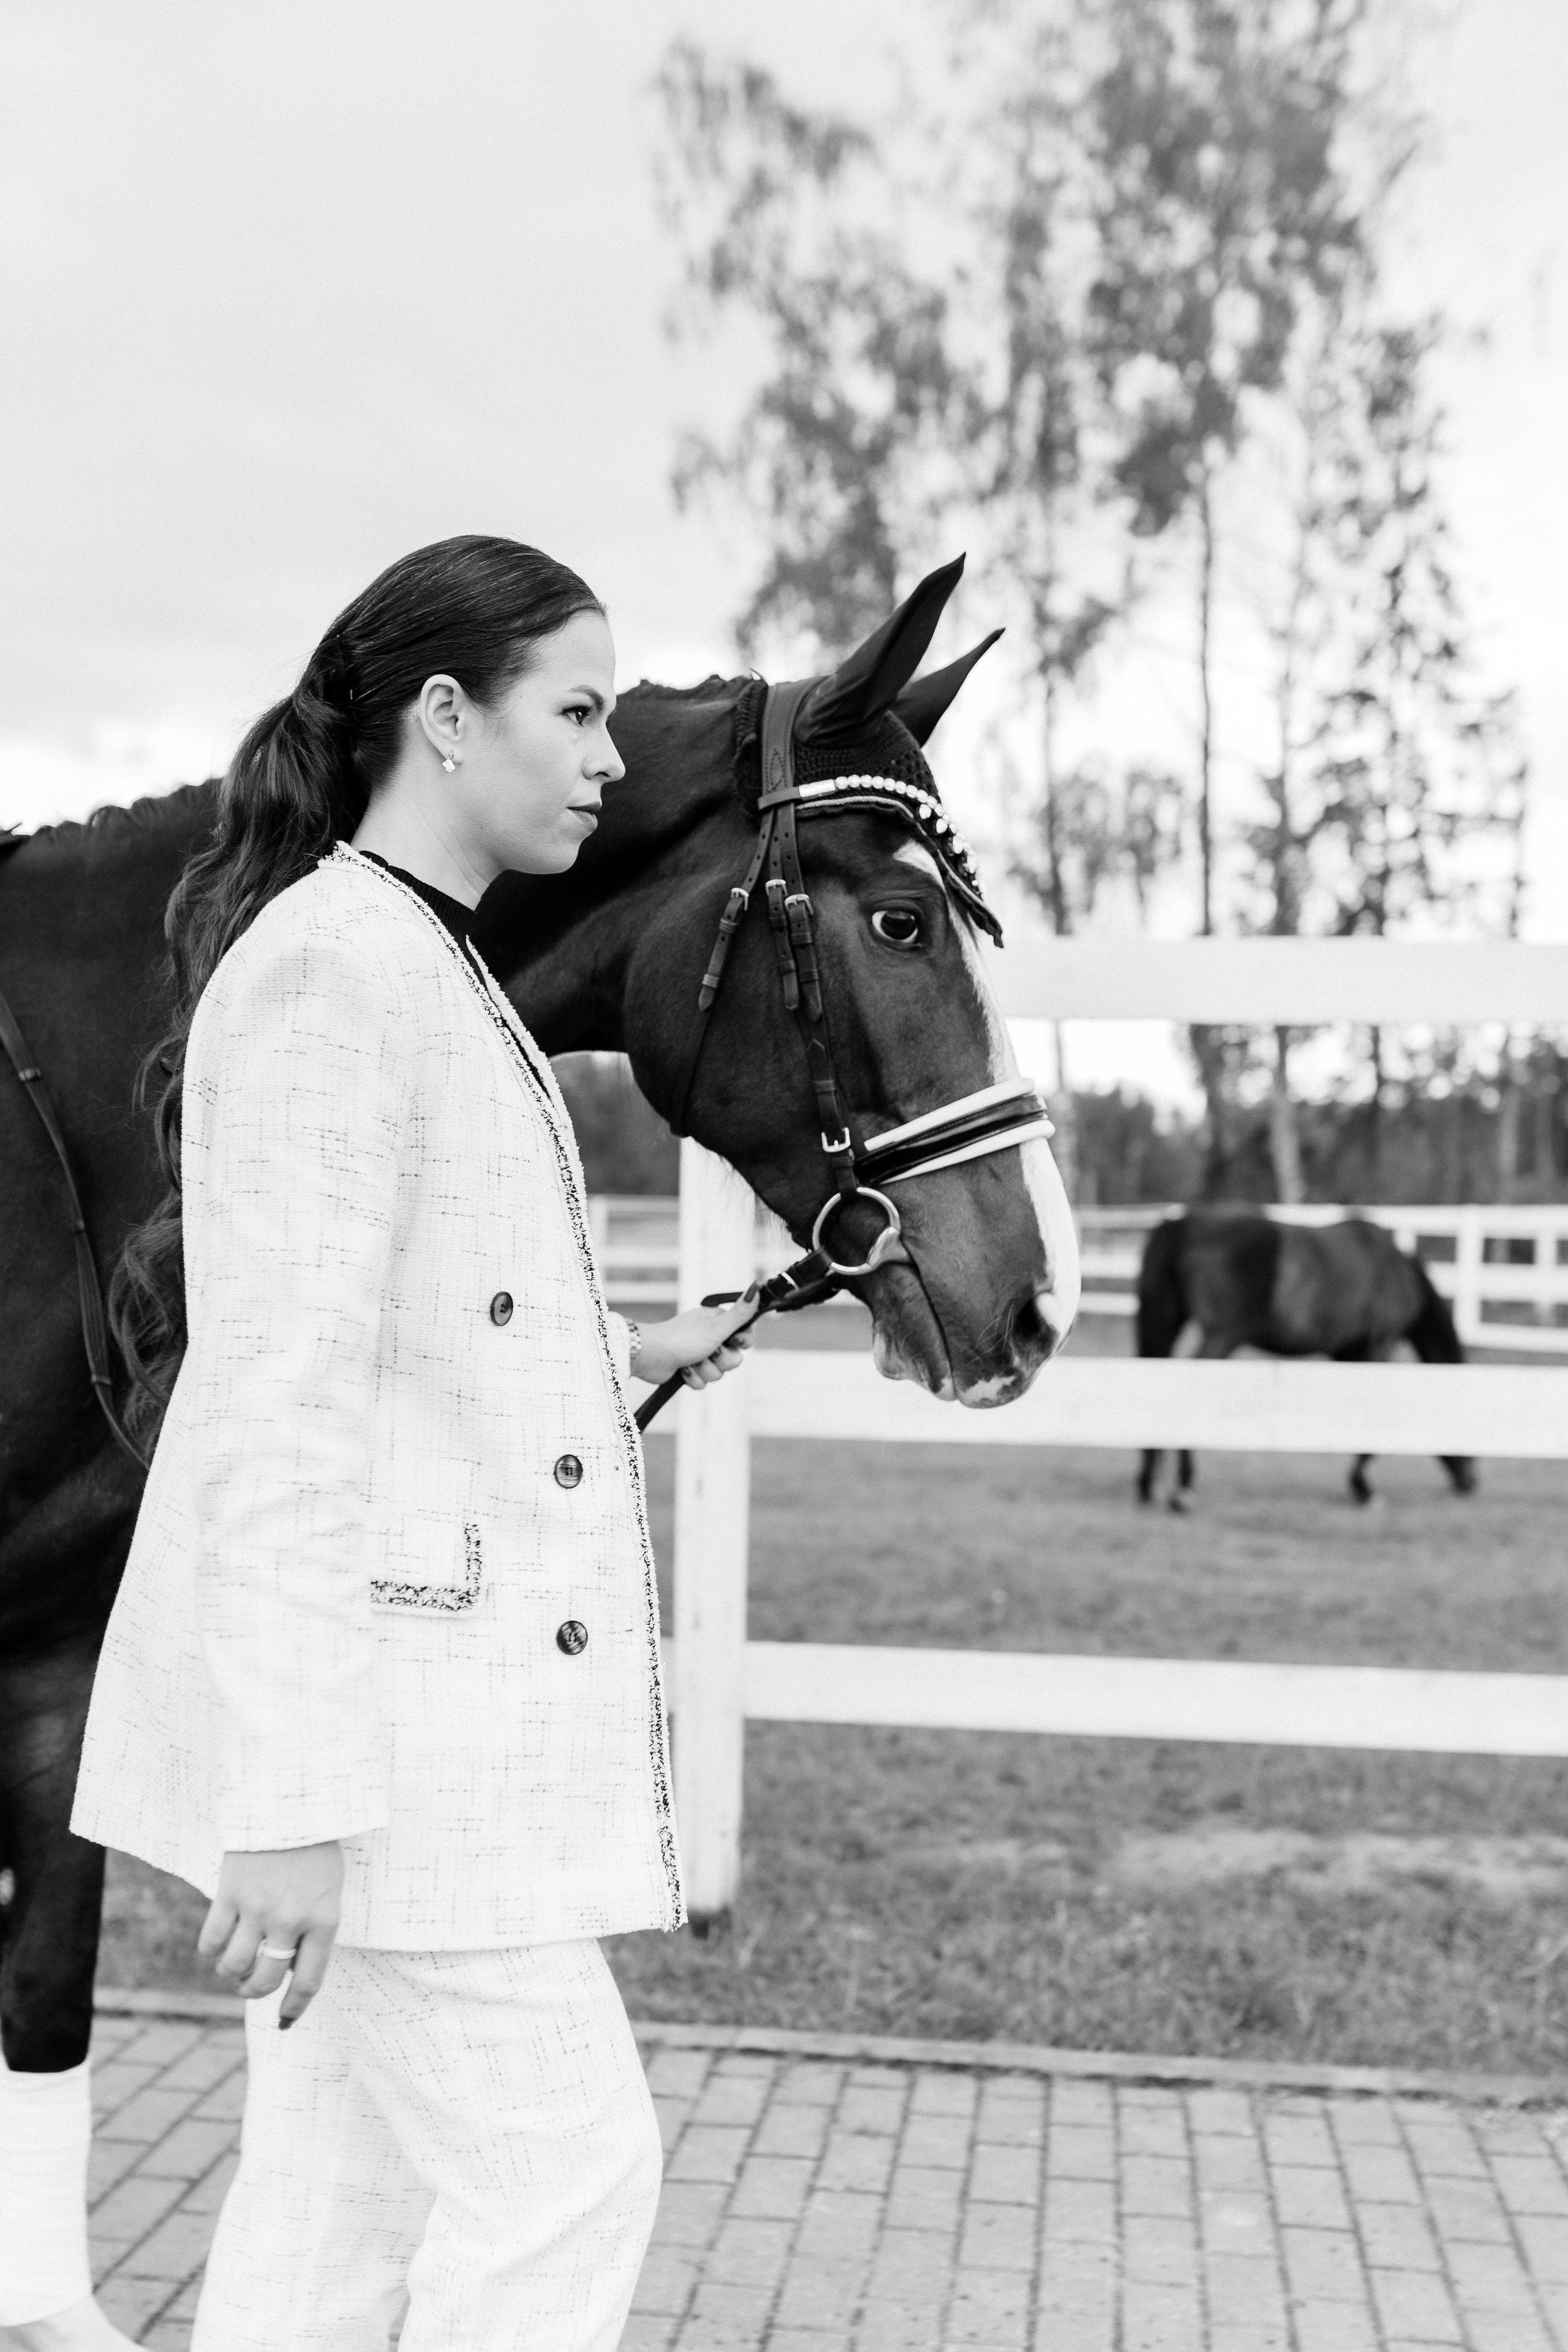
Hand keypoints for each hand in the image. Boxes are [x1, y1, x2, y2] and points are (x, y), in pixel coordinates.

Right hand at [197, 1840, 342, 2026]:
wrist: (292, 1802)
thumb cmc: (315, 1848)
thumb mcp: (329, 1890)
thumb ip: (314, 1928)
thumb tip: (289, 1969)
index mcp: (324, 1921)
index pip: (308, 1982)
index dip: (293, 2009)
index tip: (285, 2021)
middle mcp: (290, 1920)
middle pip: (264, 1981)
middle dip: (254, 1992)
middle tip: (251, 1984)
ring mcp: (258, 1908)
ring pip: (233, 1967)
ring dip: (230, 1974)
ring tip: (235, 1963)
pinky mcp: (230, 1893)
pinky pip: (211, 1941)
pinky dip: (211, 1951)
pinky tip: (217, 1944)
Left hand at [632, 1294, 757, 1388]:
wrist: (651, 1356)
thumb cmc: (682, 1338)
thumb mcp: (716, 1327)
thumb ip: (739, 1313)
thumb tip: (756, 1288)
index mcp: (717, 1322)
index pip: (744, 1335)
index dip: (742, 1342)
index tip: (735, 1342)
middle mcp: (710, 1337)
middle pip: (734, 1359)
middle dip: (721, 1360)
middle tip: (709, 1352)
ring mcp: (699, 1354)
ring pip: (719, 1373)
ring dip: (705, 1369)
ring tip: (691, 1360)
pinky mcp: (690, 1369)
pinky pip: (703, 1382)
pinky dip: (693, 1378)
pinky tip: (683, 1370)